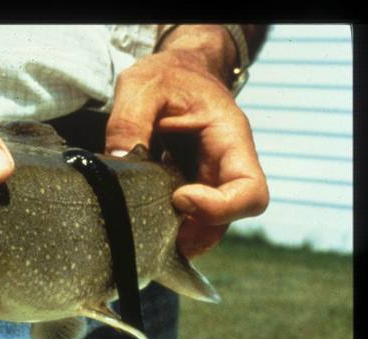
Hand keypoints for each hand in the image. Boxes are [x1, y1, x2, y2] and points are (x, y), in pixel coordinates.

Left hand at [105, 26, 268, 258]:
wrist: (174, 72)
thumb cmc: (168, 75)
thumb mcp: (143, 86)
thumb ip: (130, 120)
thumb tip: (117, 160)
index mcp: (229, 140)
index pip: (250, 192)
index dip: (220, 208)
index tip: (179, 197)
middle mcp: (224, 168)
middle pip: (225, 221)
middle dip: (190, 233)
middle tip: (151, 229)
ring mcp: (206, 183)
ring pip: (204, 228)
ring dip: (175, 237)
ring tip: (141, 231)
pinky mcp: (185, 190)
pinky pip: (183, 220)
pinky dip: (163, 229)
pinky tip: (137, 221)